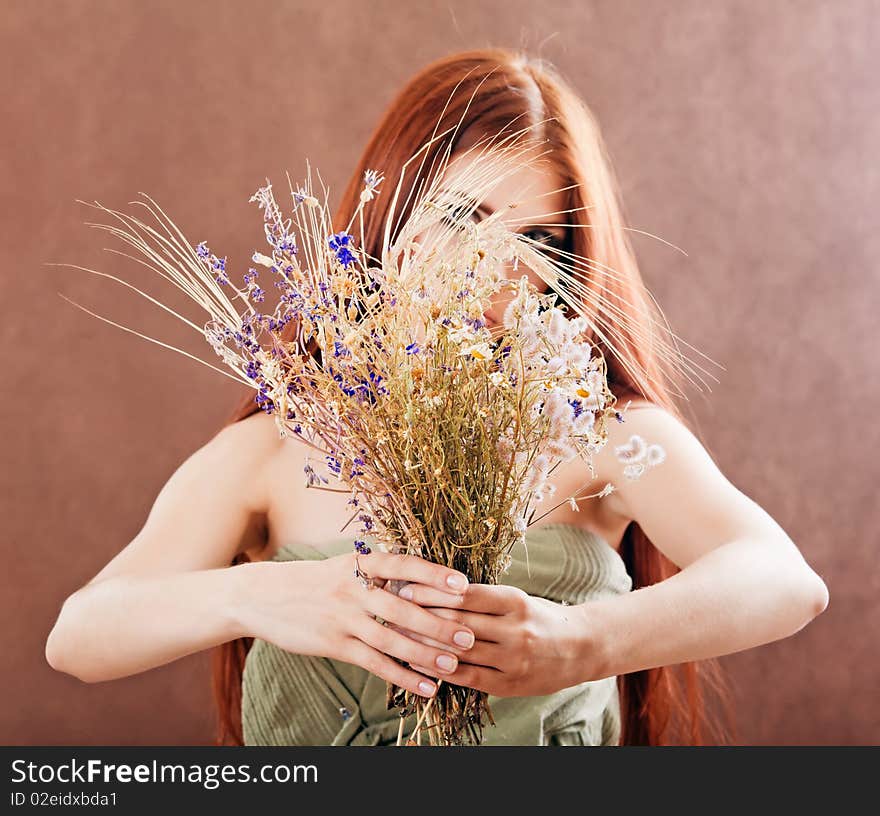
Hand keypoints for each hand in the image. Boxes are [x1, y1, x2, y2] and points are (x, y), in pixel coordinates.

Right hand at [235, 551, 476, 699]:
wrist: (263, 595)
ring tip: (455, 666)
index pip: (403, 566)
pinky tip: (426, 687)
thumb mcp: (344, 567)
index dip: (434, 575)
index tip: (463, 584)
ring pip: (392, 640)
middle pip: (403, 608)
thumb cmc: (313, 580)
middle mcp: (353, 589)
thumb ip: (378, 574)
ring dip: (425, 655)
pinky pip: (375, 663)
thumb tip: (422, 582)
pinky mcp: (334, 644)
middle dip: (439, 623)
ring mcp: (343, 618)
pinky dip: (403, 676)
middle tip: (470, 635)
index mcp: (360, 563)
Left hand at [385, 582, 600, 696]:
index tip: (405, 586)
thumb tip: (433, 588)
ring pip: (459, 652)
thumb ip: (481, 597)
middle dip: (421, 616)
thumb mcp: (514, 598)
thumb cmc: (537, 616)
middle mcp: (515, 630)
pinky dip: (442, 671)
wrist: (579, 647)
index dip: (432, 591)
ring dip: (425, 645)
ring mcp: (513, 660)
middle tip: (393, 610)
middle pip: (458, 623)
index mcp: (514, 601)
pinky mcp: (511, 685)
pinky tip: (422, 664)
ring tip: (399, 637)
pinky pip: (469, 678)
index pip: (464, 595)